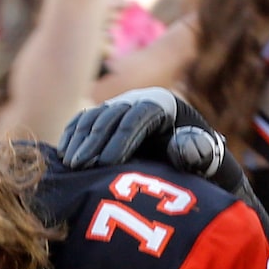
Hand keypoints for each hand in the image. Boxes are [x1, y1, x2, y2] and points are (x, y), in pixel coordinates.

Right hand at [54, 88, 236, 187]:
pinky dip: (72, 136)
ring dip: (80, 140)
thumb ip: (197, 153)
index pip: (140, 115)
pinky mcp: (104, 116)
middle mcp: (140, 99)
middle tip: (82, 168)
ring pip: (95, 117)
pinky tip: (63, 155)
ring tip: (71, 166)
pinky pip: (83, 121)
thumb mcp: (205, 160)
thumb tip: (181, 147)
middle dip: (95, 141)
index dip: (122, 139)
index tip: (107, 164)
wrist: (187, 159)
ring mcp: (119, 106)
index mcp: (166, 105)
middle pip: (113, 115)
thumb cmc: (198, 163)